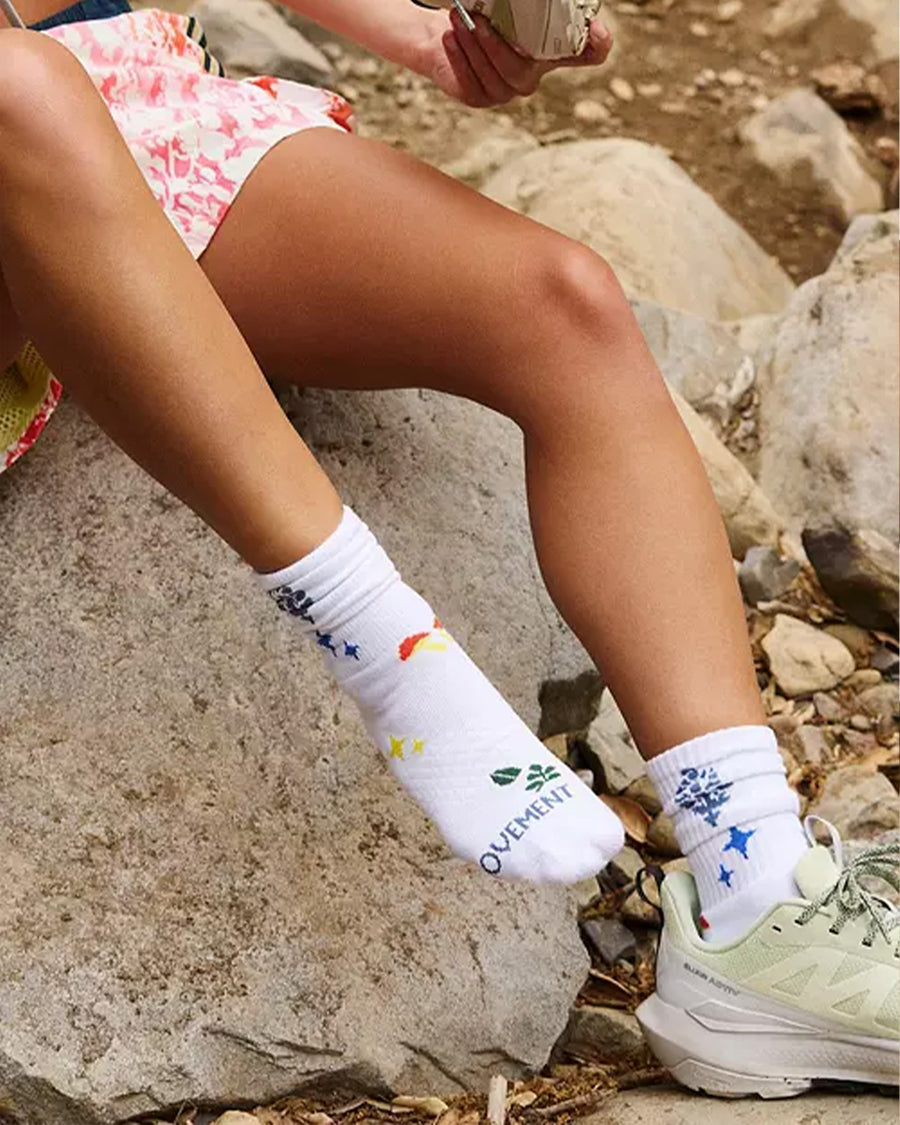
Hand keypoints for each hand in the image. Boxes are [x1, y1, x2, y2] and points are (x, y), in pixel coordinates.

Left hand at [414, 7, 613, 107]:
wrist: (447, 33)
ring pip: (495, 77)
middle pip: (522, 71)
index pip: (590, 53)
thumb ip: (530, 2)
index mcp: (551, 51)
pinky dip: (460, 58)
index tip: (597, 31)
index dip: (597, 45)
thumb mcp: (511, 7)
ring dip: (474, 47)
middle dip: (496, 44)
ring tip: (458, 20)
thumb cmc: (486, 13)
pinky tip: (452, 37)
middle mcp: (532, 75)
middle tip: (476, 18)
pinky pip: (472, 83)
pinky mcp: (479, 97)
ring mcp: (506, 91)